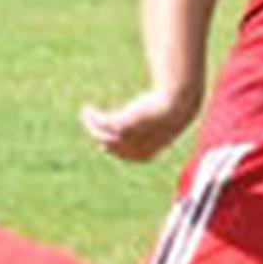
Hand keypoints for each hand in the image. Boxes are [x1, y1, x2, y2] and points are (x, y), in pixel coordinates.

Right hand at [79, 88, 197, 162]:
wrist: (176, 107)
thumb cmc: (172, 115)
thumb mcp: (159, 126)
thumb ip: (149, 133)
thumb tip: (141, 131)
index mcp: (143, 156)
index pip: (120, 154)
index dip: (111, 146)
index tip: (103, 138)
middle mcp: (131, 151)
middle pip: (107, 145)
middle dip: (98, 134)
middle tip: (92, 124)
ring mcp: (125, 139)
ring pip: (99, 133)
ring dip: (90, 124)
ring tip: (86, 113)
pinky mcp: (119, 124)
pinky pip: (98, 121)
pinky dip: (91, 115)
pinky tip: (88, 108)